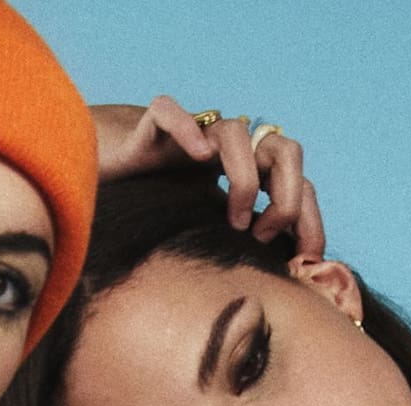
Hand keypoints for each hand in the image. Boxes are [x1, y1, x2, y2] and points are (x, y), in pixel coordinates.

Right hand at [91, 96, 323, 257]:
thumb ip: (241, 252)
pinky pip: (171, 112)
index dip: (309, 220)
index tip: (305, 260)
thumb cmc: (153, 218)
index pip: (297, 185)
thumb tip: (284, 287)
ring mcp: (191, 135)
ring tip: (233, 220)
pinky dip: (188, 130)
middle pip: (283, 150)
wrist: (100, 186)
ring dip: (244, 177)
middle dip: (286, 196)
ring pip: (235, 131)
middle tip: (264, 235)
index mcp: (244, 172)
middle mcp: (223, 150)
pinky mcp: (152, 126)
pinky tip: (198, 158)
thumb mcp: (207, 239)